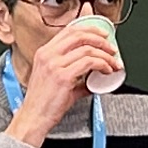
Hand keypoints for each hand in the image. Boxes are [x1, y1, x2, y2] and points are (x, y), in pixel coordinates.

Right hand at [2, 20, 115, 143]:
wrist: (34, 118)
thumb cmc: (43, 103)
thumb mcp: (55, 81)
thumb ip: (74, 75)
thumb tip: (92, 77)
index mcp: (44, 53)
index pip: (69, 30)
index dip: (90, 30)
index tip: (102, 35)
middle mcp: (48, 55)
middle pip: (79, 35)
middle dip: (101, 40)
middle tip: (112, 48)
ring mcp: (54, 65)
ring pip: (87, 49)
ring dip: (105, 55)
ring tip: (113, 63)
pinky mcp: (63, 77)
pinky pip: (89, 63)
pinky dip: (102, 64)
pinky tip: (106, 71)